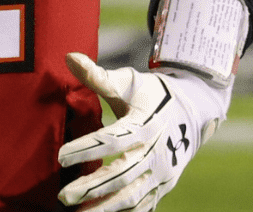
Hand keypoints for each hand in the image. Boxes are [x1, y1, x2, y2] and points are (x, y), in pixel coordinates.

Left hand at [58, 52, 228, 211]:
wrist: (193, 111)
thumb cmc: (151, 93)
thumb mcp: (128, 81)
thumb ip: (98, 76)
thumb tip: (69, 57)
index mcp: (145, 125)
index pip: (113, 140)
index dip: (87, 149)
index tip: (59, 156)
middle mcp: (156, 153)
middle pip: (122, 174)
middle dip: (92, 187)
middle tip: (63, 196)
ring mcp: (162, 173)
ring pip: (132, 196)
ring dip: (105, 207)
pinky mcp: (163, 186)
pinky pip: (142, 204)